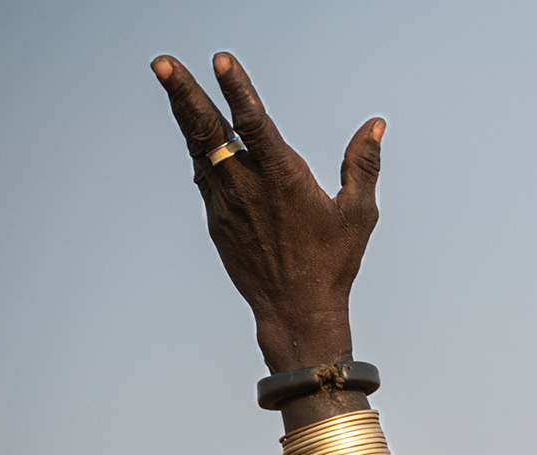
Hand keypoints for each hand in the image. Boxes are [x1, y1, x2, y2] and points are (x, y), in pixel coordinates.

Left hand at [152, 52, 381, 371]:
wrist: (296, 311)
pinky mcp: (217, 218)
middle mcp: (248, 187)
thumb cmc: (333, 263)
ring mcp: (226, 203)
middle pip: (209, 130)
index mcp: (284, 180)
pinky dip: (198, 148)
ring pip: (199, 147)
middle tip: (162, 62)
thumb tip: (375, 125)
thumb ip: (362, 165)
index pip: (255, 124)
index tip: (221, 61)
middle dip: (184, 93)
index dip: (237, 89)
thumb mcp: (358, 214)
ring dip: (183, 111)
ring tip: (167, 78)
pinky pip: (204, 173)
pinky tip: (193, 131)